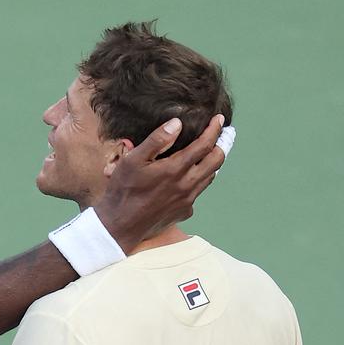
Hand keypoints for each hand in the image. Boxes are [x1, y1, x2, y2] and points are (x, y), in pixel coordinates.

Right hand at [94, 115, 226, 248]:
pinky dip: (197, 181)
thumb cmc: (123, 191)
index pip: (204, 145)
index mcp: (176, 169)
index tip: (219, 119)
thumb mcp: (133, 160)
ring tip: (209, 153)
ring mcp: (187, 200)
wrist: (120, 226)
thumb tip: (177, 124)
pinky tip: (187, 178)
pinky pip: (197, 193)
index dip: (214, 130)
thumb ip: (157, 140)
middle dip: (222, 145)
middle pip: (216, 161)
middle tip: (223, 134)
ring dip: (211, 163)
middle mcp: (187, 185)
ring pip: (209, 178)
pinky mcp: (183, 212)